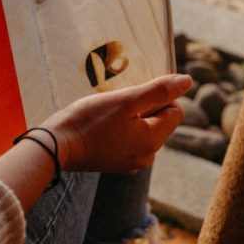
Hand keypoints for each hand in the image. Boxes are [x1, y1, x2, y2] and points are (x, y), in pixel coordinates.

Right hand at [47, 74, 191, 172]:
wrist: (56, 146)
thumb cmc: (90, 120)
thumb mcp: (126, 100)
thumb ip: (159, 91)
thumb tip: (188, 81)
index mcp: (154, 141)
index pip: (175, 110)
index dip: (157, 97)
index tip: (132, 97)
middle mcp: (147, 156)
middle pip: (160, 120)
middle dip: (143, 107)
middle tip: (117, 106)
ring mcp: (132, 162)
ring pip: (144, 128)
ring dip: (131, 117)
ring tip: (107, 115)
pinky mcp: (118, 162)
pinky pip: (130, 138)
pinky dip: (121, 128)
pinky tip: (102, 126)